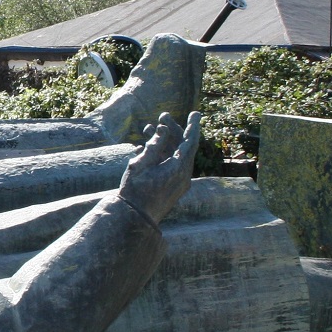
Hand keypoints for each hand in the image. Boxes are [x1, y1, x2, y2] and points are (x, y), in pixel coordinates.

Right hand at [117, 111, 201, 225]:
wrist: (135, 218)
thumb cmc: (136, 190)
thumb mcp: (141, 164)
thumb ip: (154, 145)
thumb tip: (164, 129)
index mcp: (179, 168)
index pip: (190, 141)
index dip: (192, 126)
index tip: (196, 113)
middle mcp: (183, 175)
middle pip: (182, 147)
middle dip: (172, 131)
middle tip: (162, 117)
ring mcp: (179, 182)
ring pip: (175, 156)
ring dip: (163, 143)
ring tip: (147, 130)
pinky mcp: (173, 187)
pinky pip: (171, 166)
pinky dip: (161, 156)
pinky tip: (144, 149)